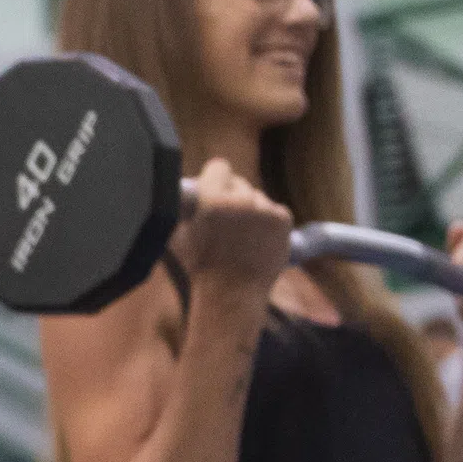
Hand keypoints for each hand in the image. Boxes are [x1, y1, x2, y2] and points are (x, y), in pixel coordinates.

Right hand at [177, 156, 291, 292]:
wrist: (232, 295)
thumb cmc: (200, 266)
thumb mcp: (179, 233)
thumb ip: (183, 206)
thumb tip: (182, 184)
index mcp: (211, 200)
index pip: (219, 166)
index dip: (215, 178)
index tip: (213, 190)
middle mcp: (240, 201)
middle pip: (239, 182)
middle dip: (233, 196)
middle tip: (227, 220)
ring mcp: (265, 210)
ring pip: (257, 197)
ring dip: (251, 210)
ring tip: (241, 237)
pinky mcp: (283, 219)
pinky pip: (274, 210)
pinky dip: (268, 222)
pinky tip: (257, 240)